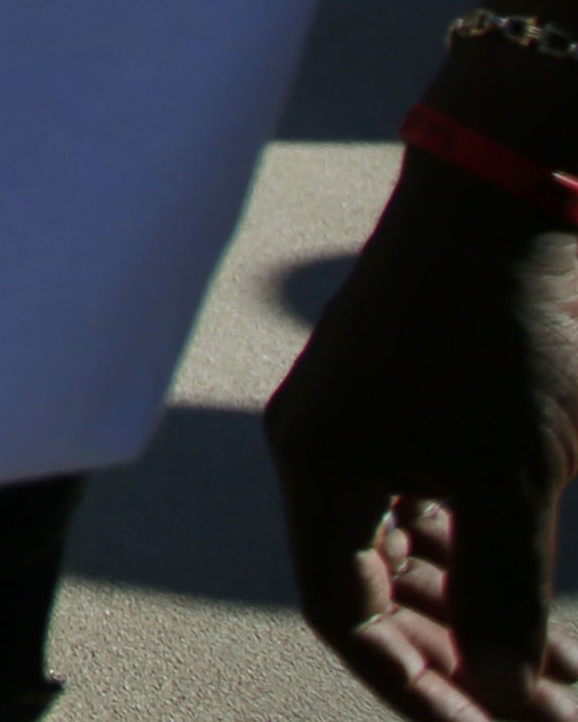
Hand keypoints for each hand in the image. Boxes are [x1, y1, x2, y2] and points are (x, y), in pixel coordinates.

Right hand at [266, 152, 577, 719]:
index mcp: (321, 470)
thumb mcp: (513, 485)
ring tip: (556, 666)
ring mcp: (359, 418)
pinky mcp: (399, 395)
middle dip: (454, 659)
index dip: (412, 686)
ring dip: (471, 612)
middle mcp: (323, 449)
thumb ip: (505, 599)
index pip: (345, 615)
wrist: (503, 204)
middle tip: (533, 708)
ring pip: (403, 551)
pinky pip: (418, 503)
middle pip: (371, 589)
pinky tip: (521, 584)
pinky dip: (469, 555)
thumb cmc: (497, 339)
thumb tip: (510, 703)